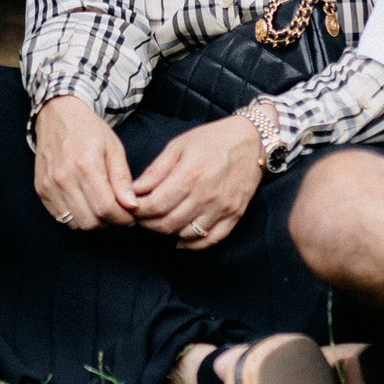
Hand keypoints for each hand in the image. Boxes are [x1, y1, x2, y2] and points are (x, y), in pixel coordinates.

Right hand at [32, 95, 138, 229]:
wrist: (58, 114)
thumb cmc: (89, 130)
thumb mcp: (113, 148)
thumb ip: (122, 178)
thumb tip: (132, 205)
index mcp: (85, 164)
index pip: (106, 208)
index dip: (123, 219)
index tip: (132, 217)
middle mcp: (64, 177)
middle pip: (91, 221)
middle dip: (110, 224)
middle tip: (120, 215)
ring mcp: (49, 185)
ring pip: (75, 223)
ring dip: (94, 224)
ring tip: (104, 211)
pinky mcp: (41, 189)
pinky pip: (60, 217)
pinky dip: (76, 218)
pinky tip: (87, 206)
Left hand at [132, 116, 265, 248]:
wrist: (252, 140)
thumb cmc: (212, 139)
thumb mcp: (178, 146)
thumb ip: (155, 171)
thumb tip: (133, 190)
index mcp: (190, 174)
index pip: (155, 206)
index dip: (138, 211)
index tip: (132, 207)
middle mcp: (207, 195)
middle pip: (167, 224)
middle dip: (148, 224)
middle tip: (141, 217)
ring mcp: (222, 207)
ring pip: (186, 234)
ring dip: (168, 233)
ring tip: (159, 222)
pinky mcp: (235, 215)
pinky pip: (211, 239)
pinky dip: (192, 244)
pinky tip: (180, 238)